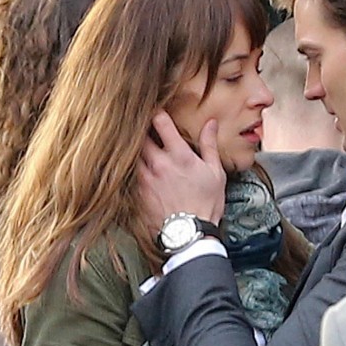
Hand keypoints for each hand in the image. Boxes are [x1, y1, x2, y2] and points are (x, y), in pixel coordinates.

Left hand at [138, 112, 225, 231]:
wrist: (190, 235)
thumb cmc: (206, 205)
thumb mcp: (215, 173)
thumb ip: (209, 145)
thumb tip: (210, 123)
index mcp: (179, 155)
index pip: (160, 121)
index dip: (156, 112)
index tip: (155, 109)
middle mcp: (158, 163)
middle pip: (139, 135)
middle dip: (141, 129)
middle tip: (143, 126)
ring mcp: (145, 178)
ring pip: (131, 154)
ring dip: (134, 148)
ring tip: (136, 146)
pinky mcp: (137, 193)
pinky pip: (129, 174)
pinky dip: (131, 168)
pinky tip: (134, 169)